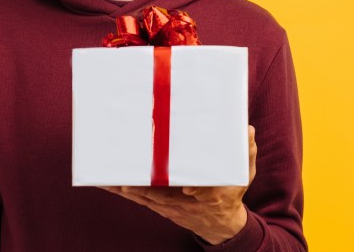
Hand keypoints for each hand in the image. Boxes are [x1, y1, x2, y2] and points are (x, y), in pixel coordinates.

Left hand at [100, 125, 256, 244]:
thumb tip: (247, 130)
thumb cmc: (230, 193)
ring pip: (145, 197)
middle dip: (142, 188)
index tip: (184, 187)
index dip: (188, 190)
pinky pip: (140, 198)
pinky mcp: (160, 206)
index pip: (198, 193)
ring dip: (125, 189)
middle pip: (161, 195)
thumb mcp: (243, 174)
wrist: (220, 224)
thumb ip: (245, 152)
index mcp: (210, 195)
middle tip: (123, 179)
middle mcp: (185, 203)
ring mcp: (170, 206)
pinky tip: (108, 183)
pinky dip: (124, 191)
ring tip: (105, 178)